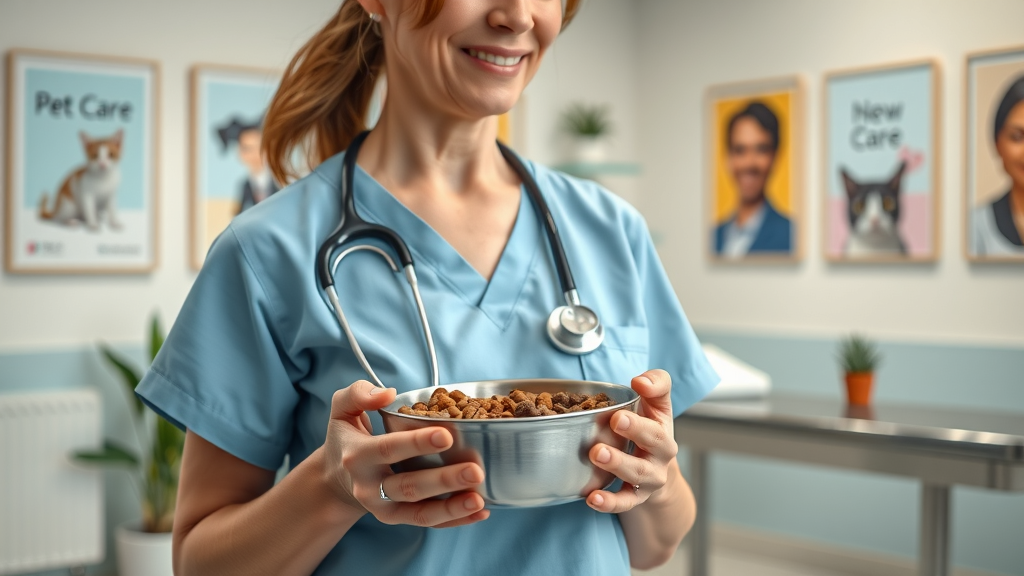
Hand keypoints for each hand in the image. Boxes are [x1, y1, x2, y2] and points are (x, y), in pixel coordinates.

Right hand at [321, 380, 489, 527]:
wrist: (335, 479)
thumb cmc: (347, 439)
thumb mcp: (342, 410)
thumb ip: (359, 394)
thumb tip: (387, 393)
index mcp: (357, 456)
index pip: (388, 449)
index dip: (417, 443)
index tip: (446, 435)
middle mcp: (369, 486)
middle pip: (409, 487)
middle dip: (444, 480)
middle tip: (475, 470)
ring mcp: (383, 507)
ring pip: (419, 513)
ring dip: (452, 508)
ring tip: (479, 499)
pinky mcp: (397, 519)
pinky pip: (428, 523)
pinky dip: (455, 520)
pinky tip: (480, 511)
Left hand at [586, 370, 677, 512]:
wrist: (656, 472)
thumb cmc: (647, 431)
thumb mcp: (653, 406)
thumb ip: (653, 384)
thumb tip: (640, 380)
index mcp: (663, 424)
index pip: (663, 406)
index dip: (652, 393)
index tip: (635, 385)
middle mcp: (662, 452)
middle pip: (655, 441)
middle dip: (635, 429)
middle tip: (614, 420)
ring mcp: (651, 476)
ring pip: (638, 472)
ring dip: (618, 463)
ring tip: (597, 453)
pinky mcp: (636, 497)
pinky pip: (625, 502)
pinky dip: (610, 502)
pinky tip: (592, 498)